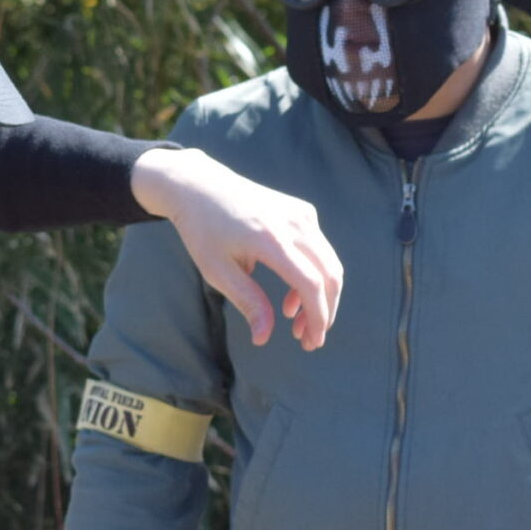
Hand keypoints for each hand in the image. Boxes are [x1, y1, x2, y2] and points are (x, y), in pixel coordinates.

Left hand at [132, 147, 342, 349]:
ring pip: (329, 263)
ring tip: (296, 323)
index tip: (312, 342)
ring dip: (320, 297)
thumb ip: (247, 302)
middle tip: (308, 340)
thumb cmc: (203, 230)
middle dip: (324, 312)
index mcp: (270, 239)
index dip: (318, 316)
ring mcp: (302, 214)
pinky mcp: (303, 211)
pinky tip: (292, 295)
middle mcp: (293, 224)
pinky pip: (320, 249)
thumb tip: (264, 338)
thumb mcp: (217, 270)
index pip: (311, 283)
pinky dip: (314, 276)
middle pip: (330, 275)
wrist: (200, 187)